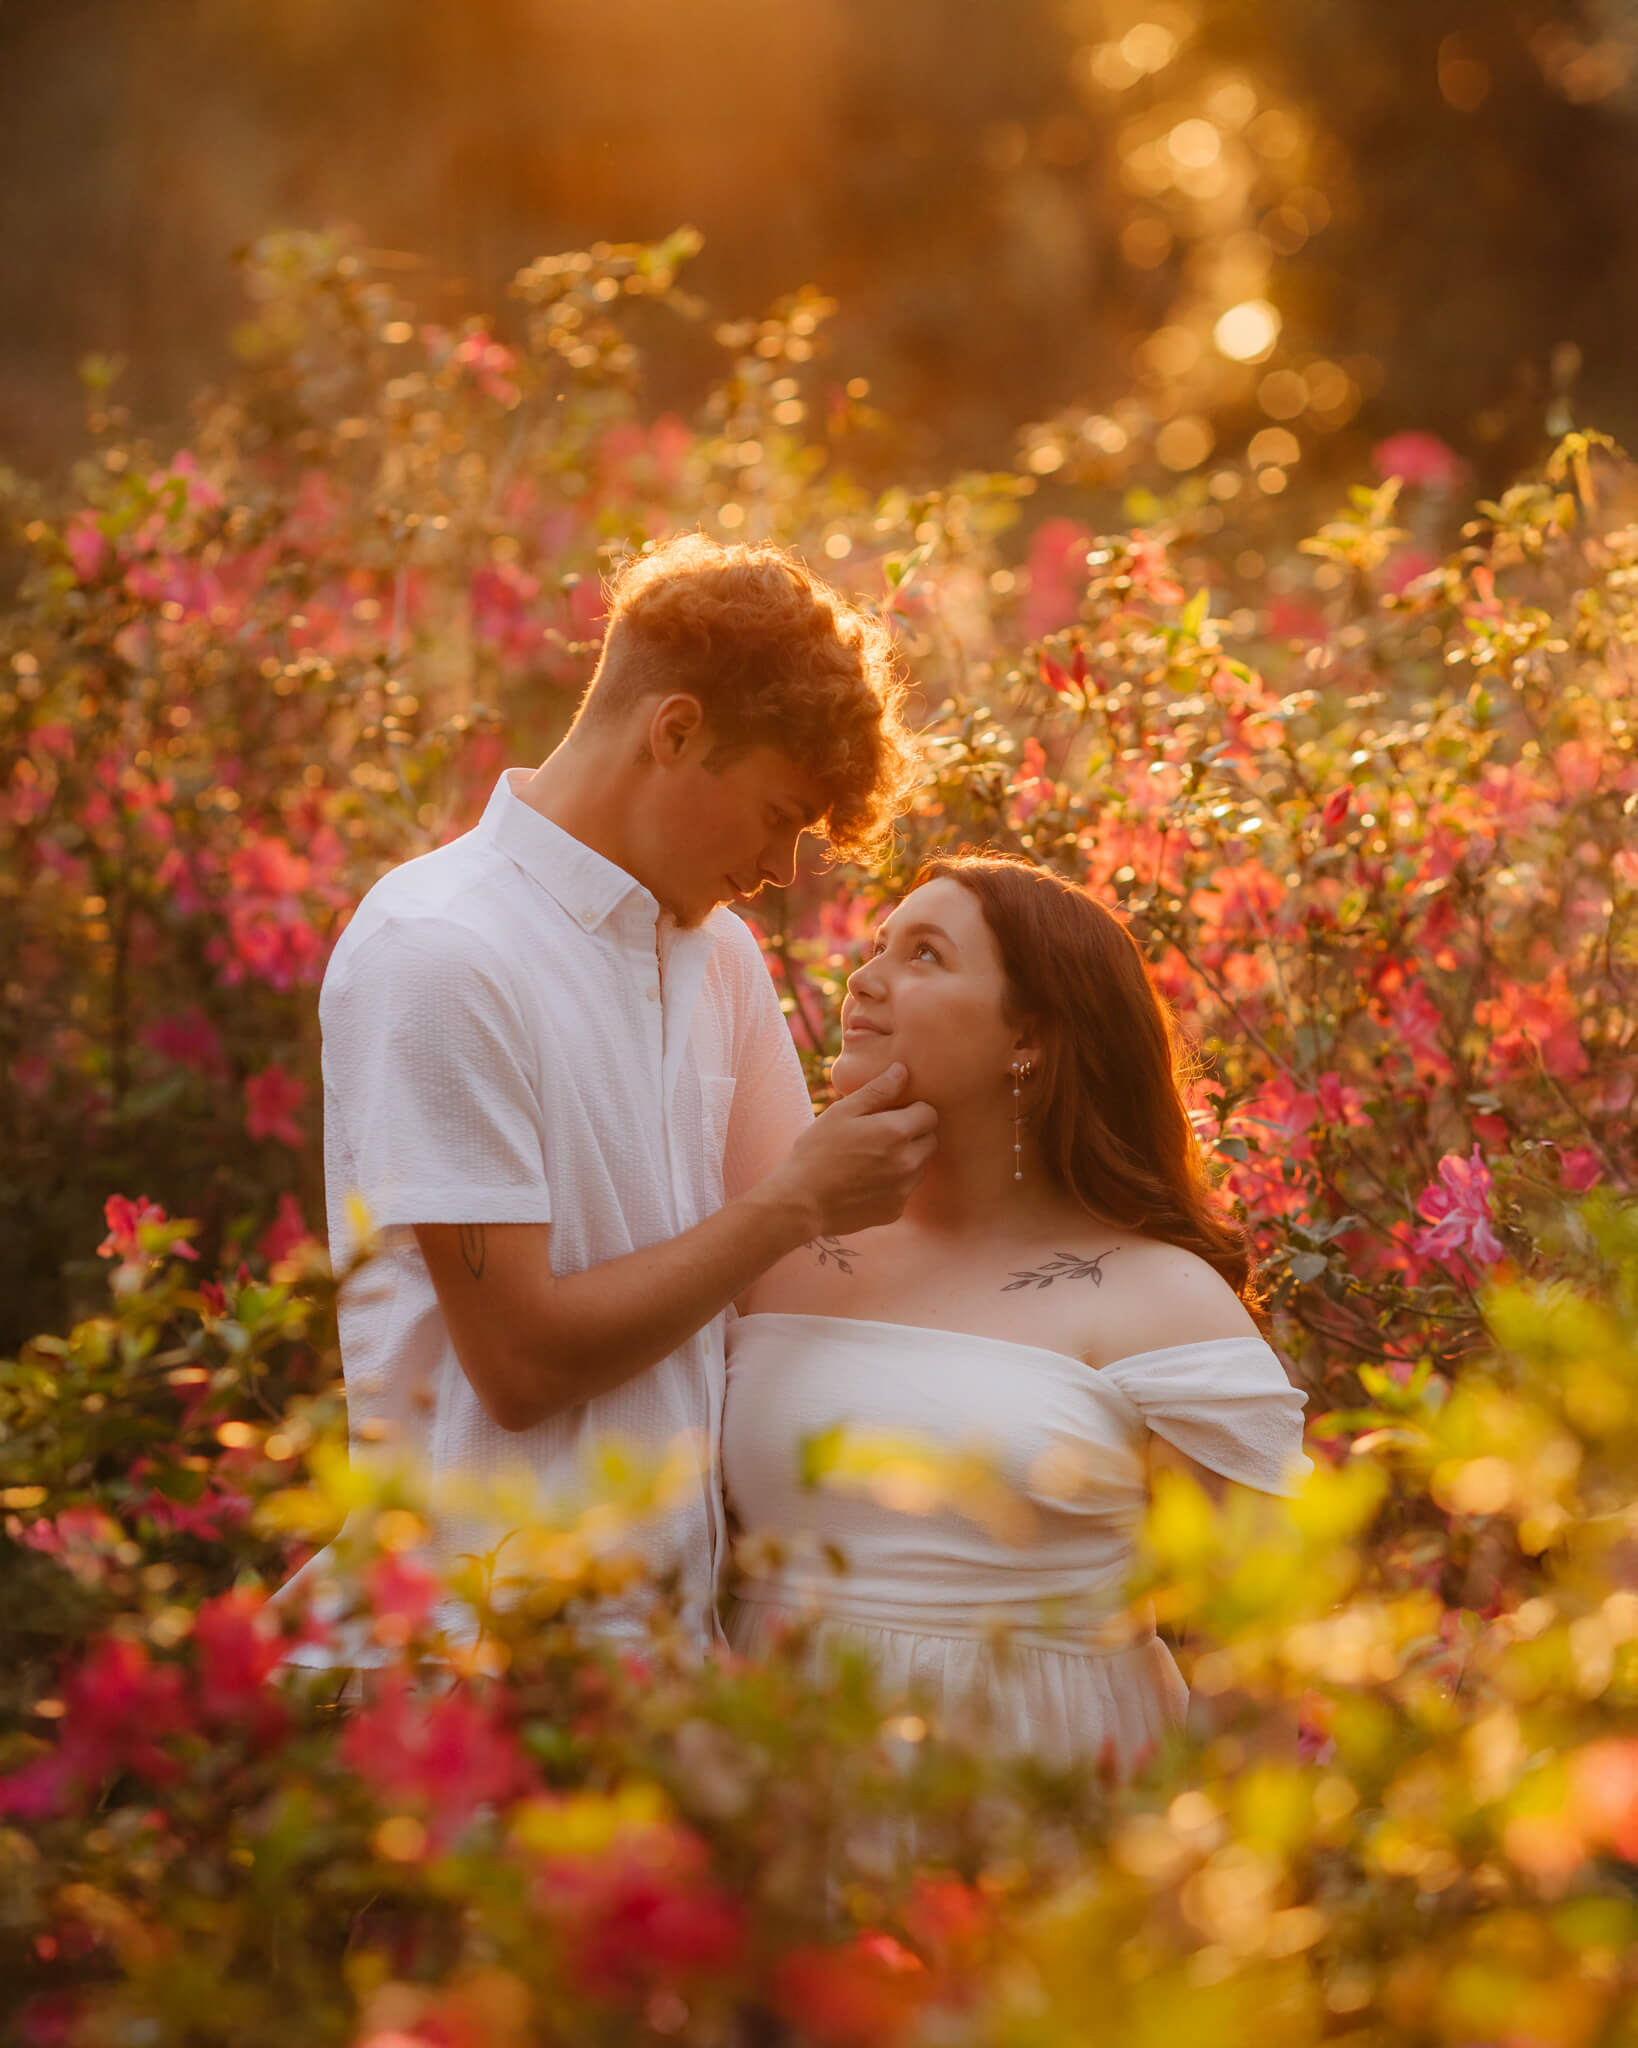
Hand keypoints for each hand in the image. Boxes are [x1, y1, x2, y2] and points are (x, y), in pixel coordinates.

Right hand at [770, 1062, 936, 1239]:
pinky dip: (894, 1184)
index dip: (912, 1110)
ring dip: (907, 1159)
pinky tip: (866, 1181)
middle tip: (881, 1135)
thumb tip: (903, 1071)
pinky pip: (905, 1190)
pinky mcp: (895, 1210)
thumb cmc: (817, 1151)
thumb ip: (877, 1090)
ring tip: (872, 1159)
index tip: (891, 1113)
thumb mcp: (842, 1112)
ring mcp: (904, 1190)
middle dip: (913, 1134)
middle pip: (930, 1140)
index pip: (930, 1114)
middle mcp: (908, 1162)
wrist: (801, 1202)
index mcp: (896, 1132)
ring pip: (920, 1166)